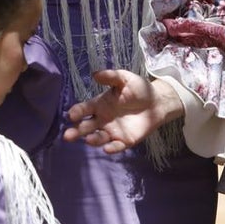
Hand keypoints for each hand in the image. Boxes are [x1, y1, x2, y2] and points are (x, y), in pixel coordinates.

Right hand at [63, 70, 183, 152]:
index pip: (83, 109)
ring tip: (88, 140)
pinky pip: (116, 146)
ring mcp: (112, 131)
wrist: (158, 102)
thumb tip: (95, 74)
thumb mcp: (124, 78)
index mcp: (99, 105)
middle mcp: (102, 119)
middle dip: (76, 131)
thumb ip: (110, 76)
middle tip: (67, 136)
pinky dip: (111, 148)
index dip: (76, 112)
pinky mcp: (125, 140)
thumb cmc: (138, 89)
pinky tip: (107, 149)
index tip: (71, 115)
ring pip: (98, 137)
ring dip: (92, 140)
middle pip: (85, 126)